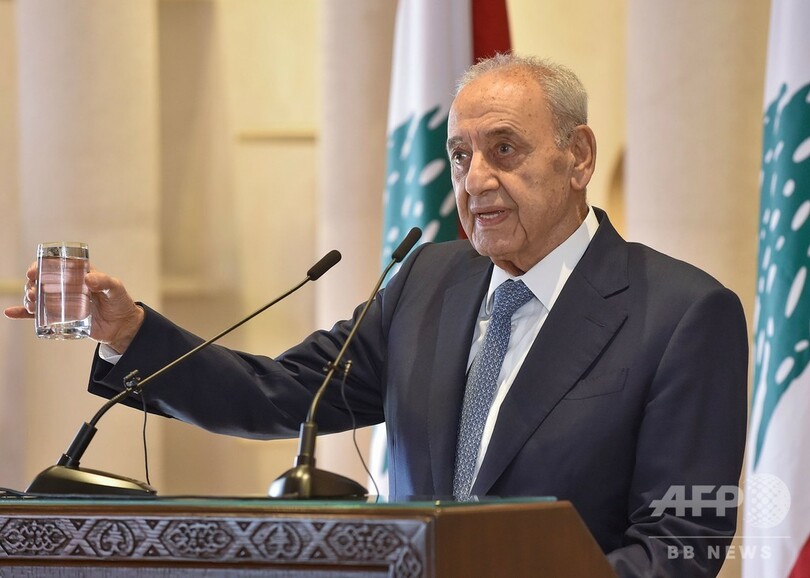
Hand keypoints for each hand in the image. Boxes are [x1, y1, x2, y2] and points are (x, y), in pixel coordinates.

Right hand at [4, 263, 144, 353]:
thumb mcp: (116, 289)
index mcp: (77, 274)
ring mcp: (62, 302)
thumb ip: (105, 282)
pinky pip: (38, 315)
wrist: (122, 326)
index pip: (55, 266)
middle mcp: (67, 287)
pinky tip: (10, 312)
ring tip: (31, 302)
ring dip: (28, 298)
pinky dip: (23, 313)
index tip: (34, 272)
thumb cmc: (120, 302)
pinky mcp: (61, 317)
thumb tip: (88, 279)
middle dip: (32, 284)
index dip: (40, 266)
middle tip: (32, 292)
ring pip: (38, 297)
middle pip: (42, 282)